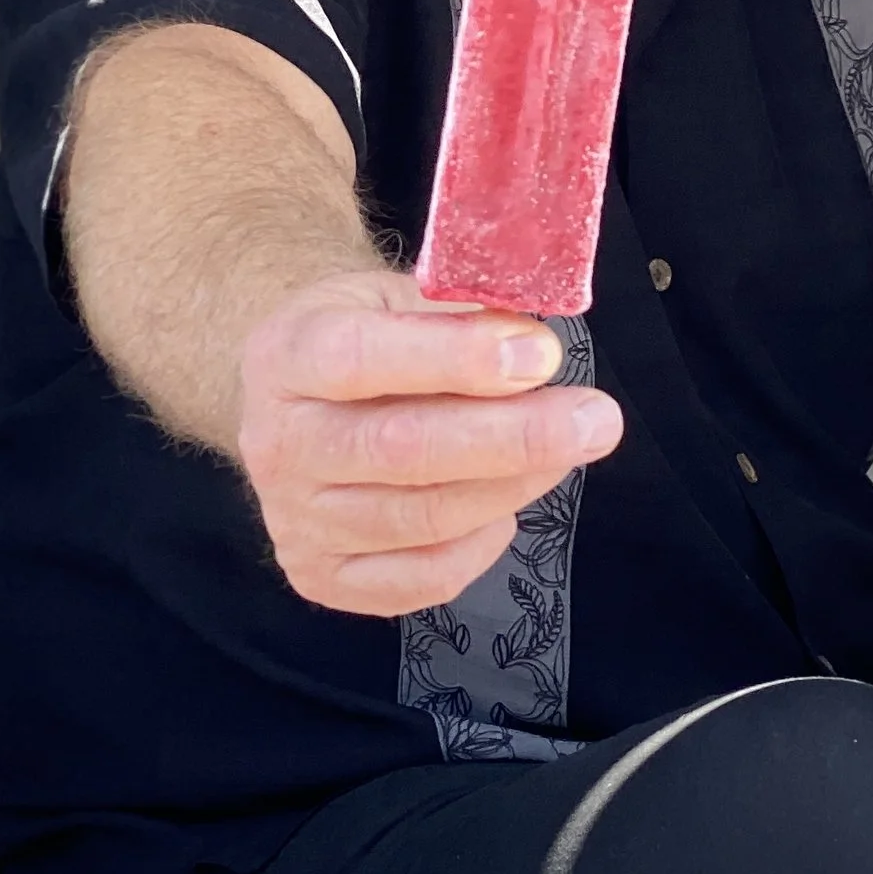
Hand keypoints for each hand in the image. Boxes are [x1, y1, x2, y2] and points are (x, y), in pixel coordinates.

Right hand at [235, 266, 621, 614]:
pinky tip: (504, 505)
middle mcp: (277, 444)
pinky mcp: (322, 576)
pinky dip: (482, 544)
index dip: (455, 359)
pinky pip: (424, 577)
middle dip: (513, 436)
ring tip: (568, 448)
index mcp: (284, 356)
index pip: (361, 360)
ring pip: (423, 518)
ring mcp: (295, 520)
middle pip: (401, 450)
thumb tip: (533, 352)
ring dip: (513, 483)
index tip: (541, 356)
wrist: (297, 396)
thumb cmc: (363, 335)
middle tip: (595, 420)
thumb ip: (458, 316)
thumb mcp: (394, 295)